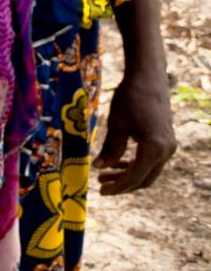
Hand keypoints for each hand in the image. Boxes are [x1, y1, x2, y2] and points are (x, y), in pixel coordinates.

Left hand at [97, 68, 176, 194]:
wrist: (148, 79)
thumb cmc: (129, 99)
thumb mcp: (116, 125)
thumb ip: (110, 149)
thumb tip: (100, 167)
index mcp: (154, 148)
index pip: (135, 177)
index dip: (118, 187)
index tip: (101, 191)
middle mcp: (166, 151)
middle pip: (144, 179)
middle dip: (123, 184)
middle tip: (101, 184)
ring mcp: (169, 146)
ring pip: (149, 171)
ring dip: (129, 175)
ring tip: (105, 174)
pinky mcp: (166, 141)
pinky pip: (152, 161)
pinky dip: (136, 165)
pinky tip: (119, 162)